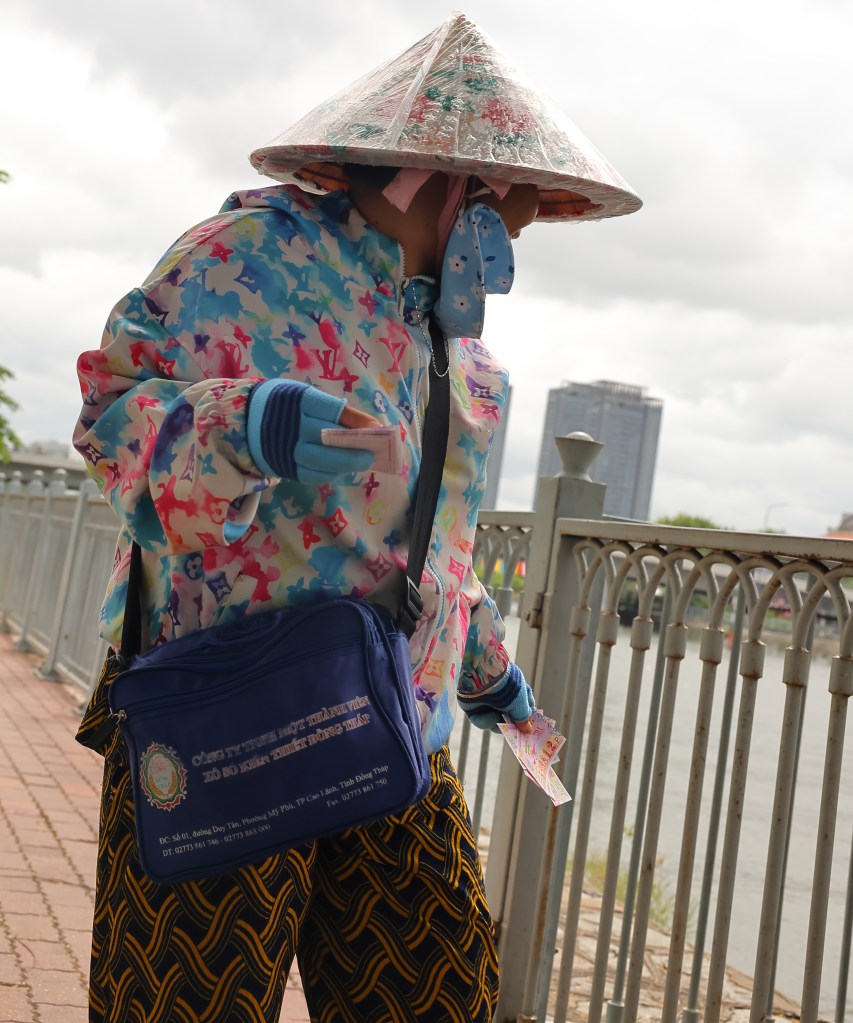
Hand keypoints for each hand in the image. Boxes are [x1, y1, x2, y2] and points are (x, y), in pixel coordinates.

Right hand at [248, 380, 382, 483]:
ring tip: (362, 464)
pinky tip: (343, 472)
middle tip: (373, 455)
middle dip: (353, 449)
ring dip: (344, 465)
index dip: (358, 421)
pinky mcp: (282, 465)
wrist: (247, 419)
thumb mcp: (307, 398)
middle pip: (327, 438)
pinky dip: (329, 475)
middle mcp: (290, 423)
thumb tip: (373, 428)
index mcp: (299, 399)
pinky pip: (309, 475)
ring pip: (318, 461)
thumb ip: (336, 411)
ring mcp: (284, 446)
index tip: (378, 428)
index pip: (333, 410)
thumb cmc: (289, 406)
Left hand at [457, 663, 534, 733]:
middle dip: (511, 724)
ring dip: (498, 724)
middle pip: (508, 714)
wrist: (483, 675)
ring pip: (494, 719)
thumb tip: (528, 730)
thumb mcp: (519, 703)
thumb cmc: (507, 687)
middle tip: (514, 732)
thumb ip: (523, 718)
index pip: (523, 704)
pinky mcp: (473, 706)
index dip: (525, 716)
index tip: (528, 727)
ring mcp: (487, 700)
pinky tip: (490, 717)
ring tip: (502, 723)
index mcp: (515, 687)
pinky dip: (486, 721)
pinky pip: (481, 719)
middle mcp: (501, 694)